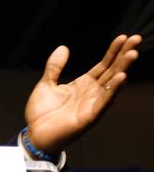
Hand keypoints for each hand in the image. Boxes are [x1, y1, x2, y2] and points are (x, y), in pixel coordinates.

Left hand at [25, 34, 141, 154]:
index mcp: (83, 84)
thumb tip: (64, 47)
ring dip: (122, 68)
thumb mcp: (46, 84)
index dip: (113, 51)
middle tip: (137, 39)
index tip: (124, 37)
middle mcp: (92, 93)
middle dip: (124, 55)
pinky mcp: (90, 116)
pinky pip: (104, 101)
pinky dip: (112, 89)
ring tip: (132, 54)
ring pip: (112, 83)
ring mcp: (93, 104)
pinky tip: (121, 77)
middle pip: (112, 70)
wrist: (35, 134)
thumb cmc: (42, 113)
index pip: (103, 64)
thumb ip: (55, 67)